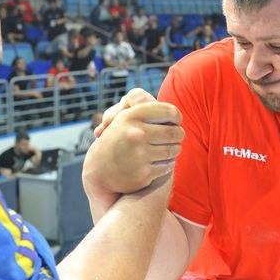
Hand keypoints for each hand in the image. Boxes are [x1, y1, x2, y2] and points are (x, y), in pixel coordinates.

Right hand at [83, 89, 183, 220]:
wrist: (100, 169)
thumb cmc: (118, 138)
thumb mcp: (124, 117)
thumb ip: (144, 107)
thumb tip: (175, 114)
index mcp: (131, 116)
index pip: (169, 111)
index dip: (176, 116)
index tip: (176, 120)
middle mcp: (135, 134)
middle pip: (174, 132)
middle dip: (179, 134)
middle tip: (178, 136)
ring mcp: (139, 154)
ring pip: (173, 150)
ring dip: (175, 149)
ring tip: (172, 148)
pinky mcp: (143, 173)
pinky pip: (167, 165)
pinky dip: (168, 164)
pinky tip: (162, 161)